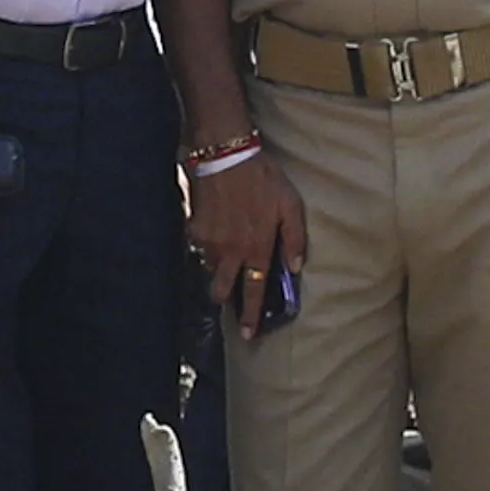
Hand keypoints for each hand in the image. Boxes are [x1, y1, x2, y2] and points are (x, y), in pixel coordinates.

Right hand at [184, 146, 308, 328]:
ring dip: (216, 267)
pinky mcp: (193, 228)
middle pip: (222, 289)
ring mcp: (209, 241)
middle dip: (225, 297)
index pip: (254, 290)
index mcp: (256, 248)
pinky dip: (206, 244)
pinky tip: (213, 229)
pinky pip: (199, 246)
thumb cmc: (263, 178)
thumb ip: (294, 238)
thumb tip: (296, 266)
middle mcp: (230, 251)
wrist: (225, 155)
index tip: (248, 335)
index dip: (251, 315)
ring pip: (209, 267)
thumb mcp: (290, 205)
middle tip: (227, 297)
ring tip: (223, 253)